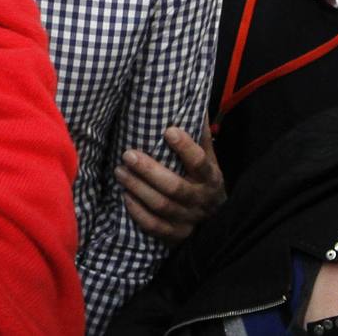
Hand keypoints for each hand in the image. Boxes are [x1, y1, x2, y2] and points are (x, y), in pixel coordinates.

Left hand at [115, 122, 225, 244]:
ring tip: (119, 172)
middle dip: (149, 171)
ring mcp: (189, 220)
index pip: (199, 162)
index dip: (185, 147)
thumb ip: (200, 134)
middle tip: (127, 154)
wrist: (218, 221)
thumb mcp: (209, 159)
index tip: (167, 130)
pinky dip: (139, 213)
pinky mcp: (177, 236)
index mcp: (210, 177)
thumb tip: (194, 100)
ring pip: (162, 206)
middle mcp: (201, 199)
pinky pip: (156, 227)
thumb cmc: (204, 181)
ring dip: (138, 188)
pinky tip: (125, 197)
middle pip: (174, 187)